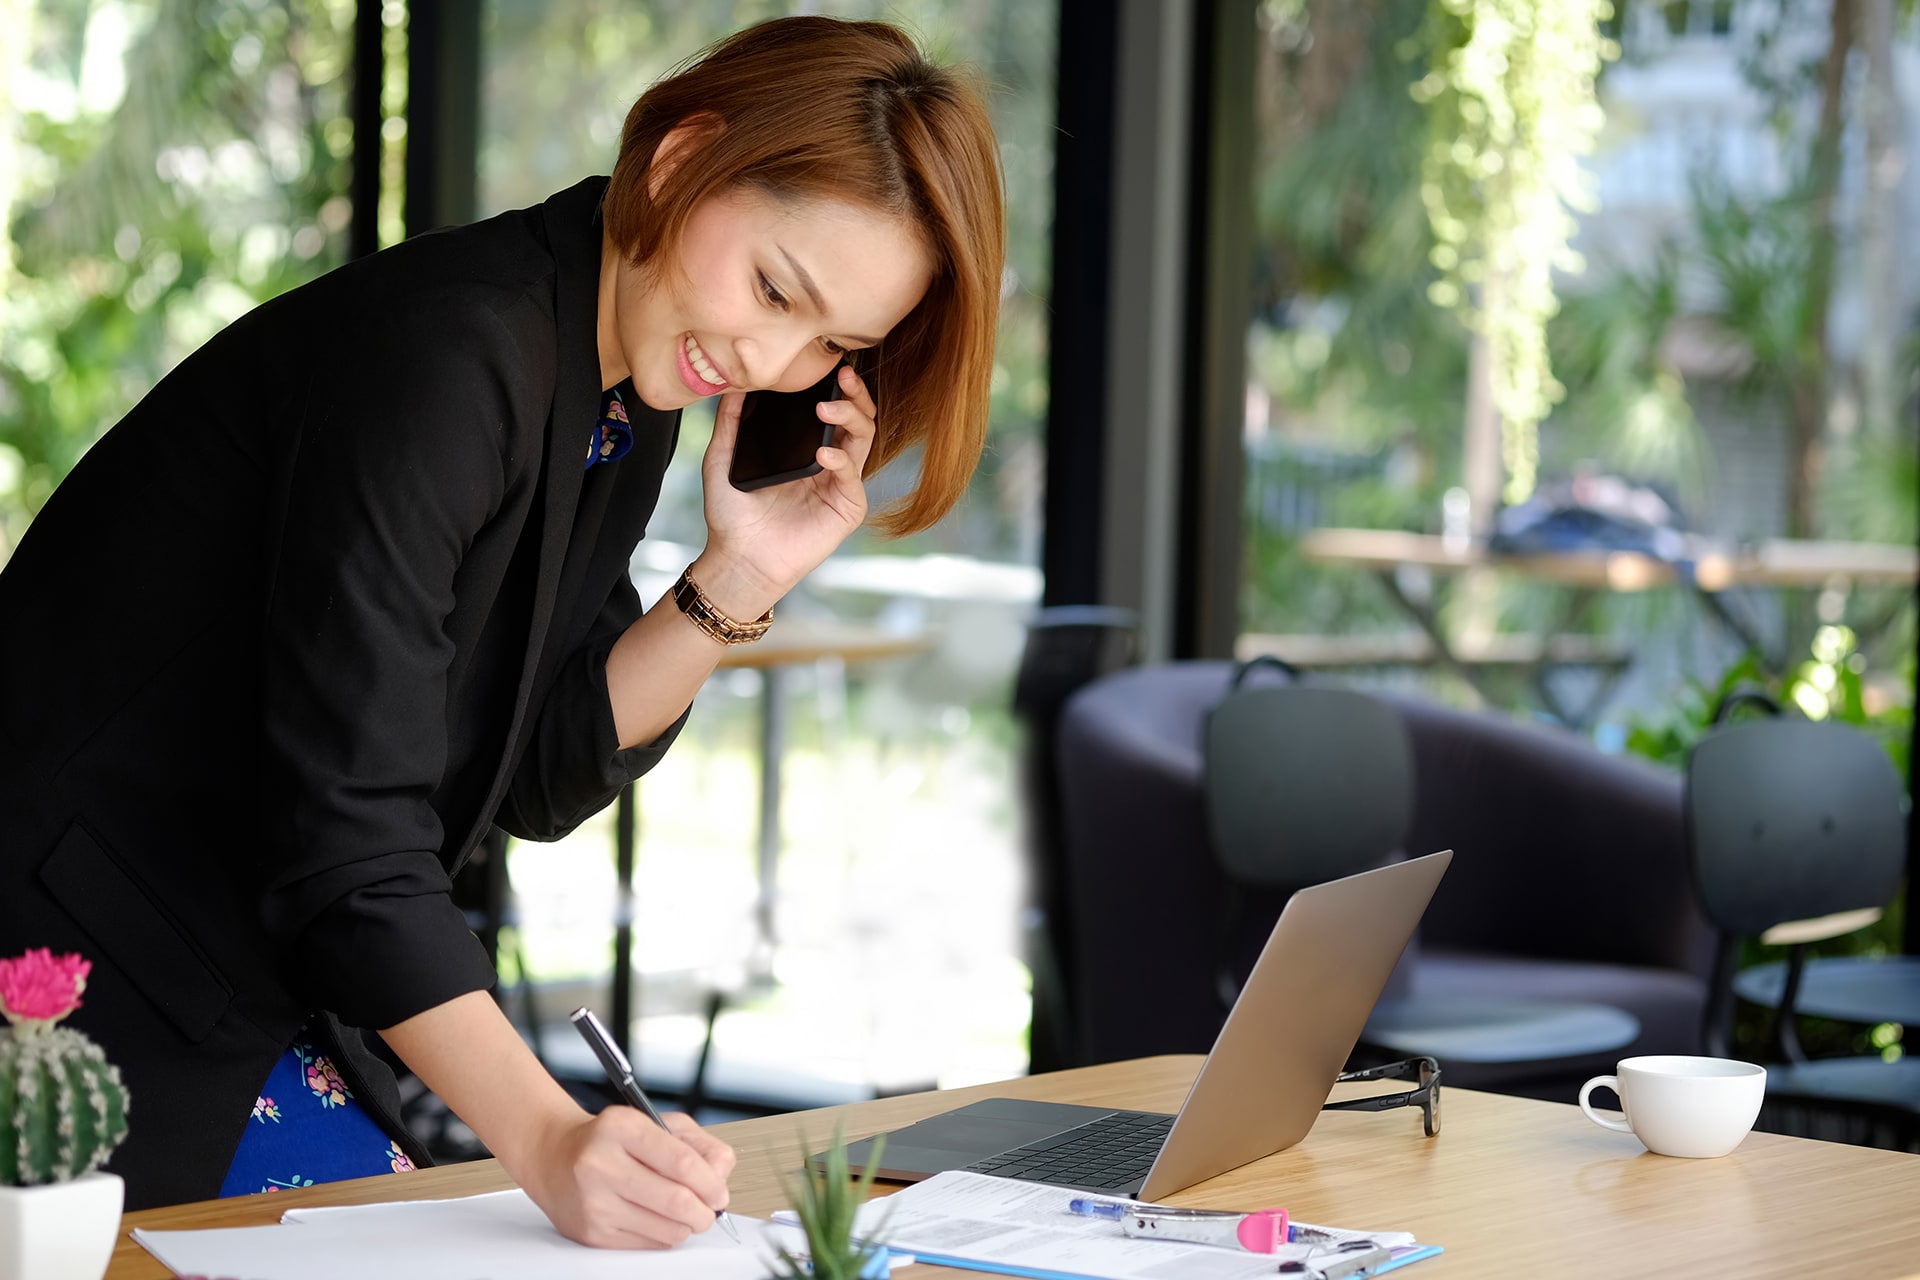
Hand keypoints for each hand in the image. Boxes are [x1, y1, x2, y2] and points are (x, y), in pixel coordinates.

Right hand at [517, 1107, 736, 1249]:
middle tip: (709, 1210)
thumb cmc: (610, 1140)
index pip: (681, 1162)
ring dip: (687, 1225)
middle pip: (676, 1201)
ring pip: (666, 1229)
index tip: (720, 1192)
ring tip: (685, 1213)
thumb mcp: (655, 1122)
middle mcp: (602, 1164)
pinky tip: (658, 1219)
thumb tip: (721, 1173)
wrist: (553, 1157)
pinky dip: (665, 1235)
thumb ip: (696, 1143)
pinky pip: (648, 1244)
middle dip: (705, 1211)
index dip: (711, 1182)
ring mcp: (594, 1201)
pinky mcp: (591, 1232)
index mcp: (621, 1127)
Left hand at [697, 363, 877, 613]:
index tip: (831, 365)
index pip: (834, 410)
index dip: (838, 387)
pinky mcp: (847, 508)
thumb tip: (733, 385)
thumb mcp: (722, 460)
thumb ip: (730, 423)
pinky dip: (841, 460)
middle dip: (855, 395)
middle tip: (843, 376)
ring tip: (827, 408)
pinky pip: (853, 476)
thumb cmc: (732, 515)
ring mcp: (840, 485)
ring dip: (851, 418)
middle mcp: (830, 463)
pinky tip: (824, 454)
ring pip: (863, 440)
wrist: (738, 559)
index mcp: (807, 449)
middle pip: (858, 419)